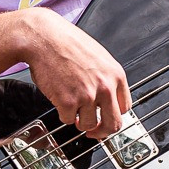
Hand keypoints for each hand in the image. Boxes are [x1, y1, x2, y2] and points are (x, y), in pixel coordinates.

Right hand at [20, 8, 131, 138]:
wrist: (43, 37)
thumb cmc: (65, 42)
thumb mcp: (97, 56)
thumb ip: (105, 78)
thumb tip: (106, 98)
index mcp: (116, 74)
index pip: (125, 107)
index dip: (113, 116)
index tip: (106, 118)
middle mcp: (105, 86)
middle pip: (113, 124)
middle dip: (101, 131)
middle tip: (93, 131)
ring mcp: (87, 95)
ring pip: (88, 125)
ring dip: (77, 120)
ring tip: (70, 106)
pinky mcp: (68, 102)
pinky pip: (67, 120)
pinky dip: (62, 113)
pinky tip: (59, 98)